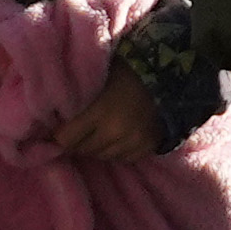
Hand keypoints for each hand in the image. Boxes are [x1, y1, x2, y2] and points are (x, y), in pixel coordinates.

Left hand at [39, 72, 165, 166]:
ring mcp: (134, 142)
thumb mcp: (100, 76)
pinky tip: (117, 138)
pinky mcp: (148, 148)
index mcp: (101, 112)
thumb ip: (80, 94)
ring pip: (102, 157)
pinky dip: (117, 151)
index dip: (60, 135)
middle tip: (77, 132)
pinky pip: (123, 159)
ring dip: (97, 147)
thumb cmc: (130, 70)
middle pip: (83, 150)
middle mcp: (116, 132)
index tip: (59, 129)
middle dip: (77, 142)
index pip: (66, 138)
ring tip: (98, 134)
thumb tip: (57, 111)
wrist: (173, 76)